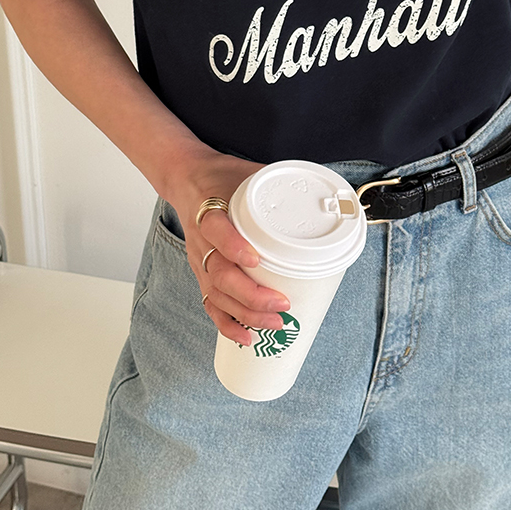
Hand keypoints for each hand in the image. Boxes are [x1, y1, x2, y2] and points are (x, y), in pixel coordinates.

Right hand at [169, 135, 291, 346]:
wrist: (188, 180)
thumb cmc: (222, 178)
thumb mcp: (248, 172)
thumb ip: (277, 186)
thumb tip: (322, 195)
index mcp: (210, 210)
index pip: (215, 230)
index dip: (234, 247)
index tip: (256, 259)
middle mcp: (202, 240)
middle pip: (220, 274)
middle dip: (251, 294)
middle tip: (282, 303)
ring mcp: (201, 261)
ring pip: (217, 295)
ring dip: (246, 314)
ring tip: (275, 323)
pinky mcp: (203, 275)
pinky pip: (211, 305)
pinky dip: (227, 325)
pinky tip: (246, 337)